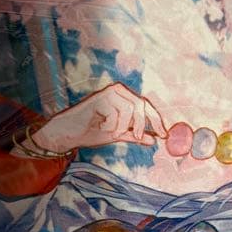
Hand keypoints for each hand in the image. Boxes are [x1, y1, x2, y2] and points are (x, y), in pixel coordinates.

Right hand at [32, 83, 166, 153]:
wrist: (68, 133)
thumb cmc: (90, 132)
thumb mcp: (116, 135)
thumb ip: (133, 135)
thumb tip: (153, 140)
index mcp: (124, 98)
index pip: (146, 106)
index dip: (156, 120)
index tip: (163, 135)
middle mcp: (118, 91)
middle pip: (141, 104)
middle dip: (140, 124)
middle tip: (134, 137)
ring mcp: (109, 92)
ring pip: (130, 110)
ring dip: (121, 126)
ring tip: (108, 131)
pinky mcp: (101, 97)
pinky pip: (116, 114)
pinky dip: (110, 125)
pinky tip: (98, 125)